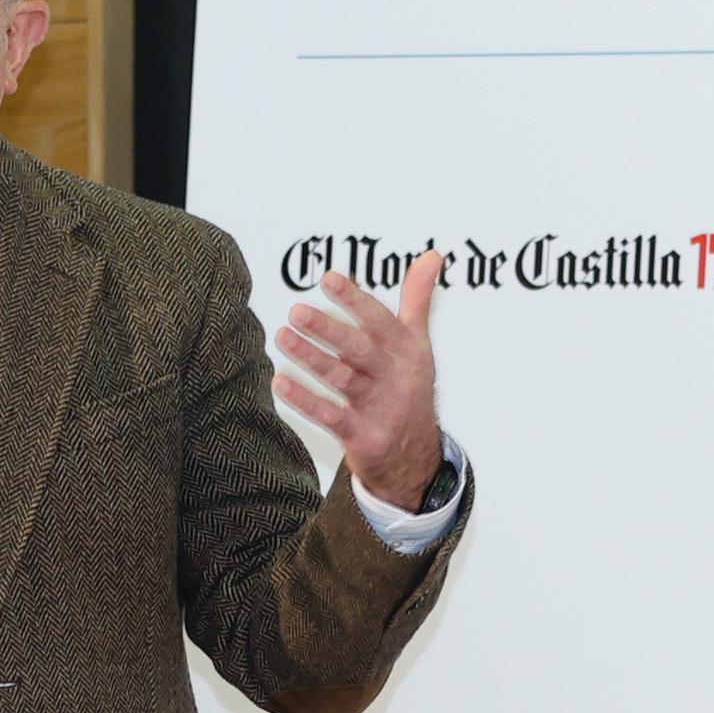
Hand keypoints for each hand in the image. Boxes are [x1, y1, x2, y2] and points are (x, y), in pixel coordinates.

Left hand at [277, 255, 447, 514]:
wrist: (415, 457)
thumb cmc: (409, 389)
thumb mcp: (419, 344)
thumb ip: (418, 299)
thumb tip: (433, 255)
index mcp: (407, 351)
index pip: (381, 320)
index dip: (355, 299)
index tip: (329, 279)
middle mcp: (395, 377)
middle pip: (359, 349)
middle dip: (328, 330)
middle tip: (297, 311)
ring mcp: (379, 408)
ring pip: (341, 379)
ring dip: (310, 359)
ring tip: (282, 337)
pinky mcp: (363, 437)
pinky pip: (330, 416)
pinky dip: (305, 400)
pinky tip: (280, 382)